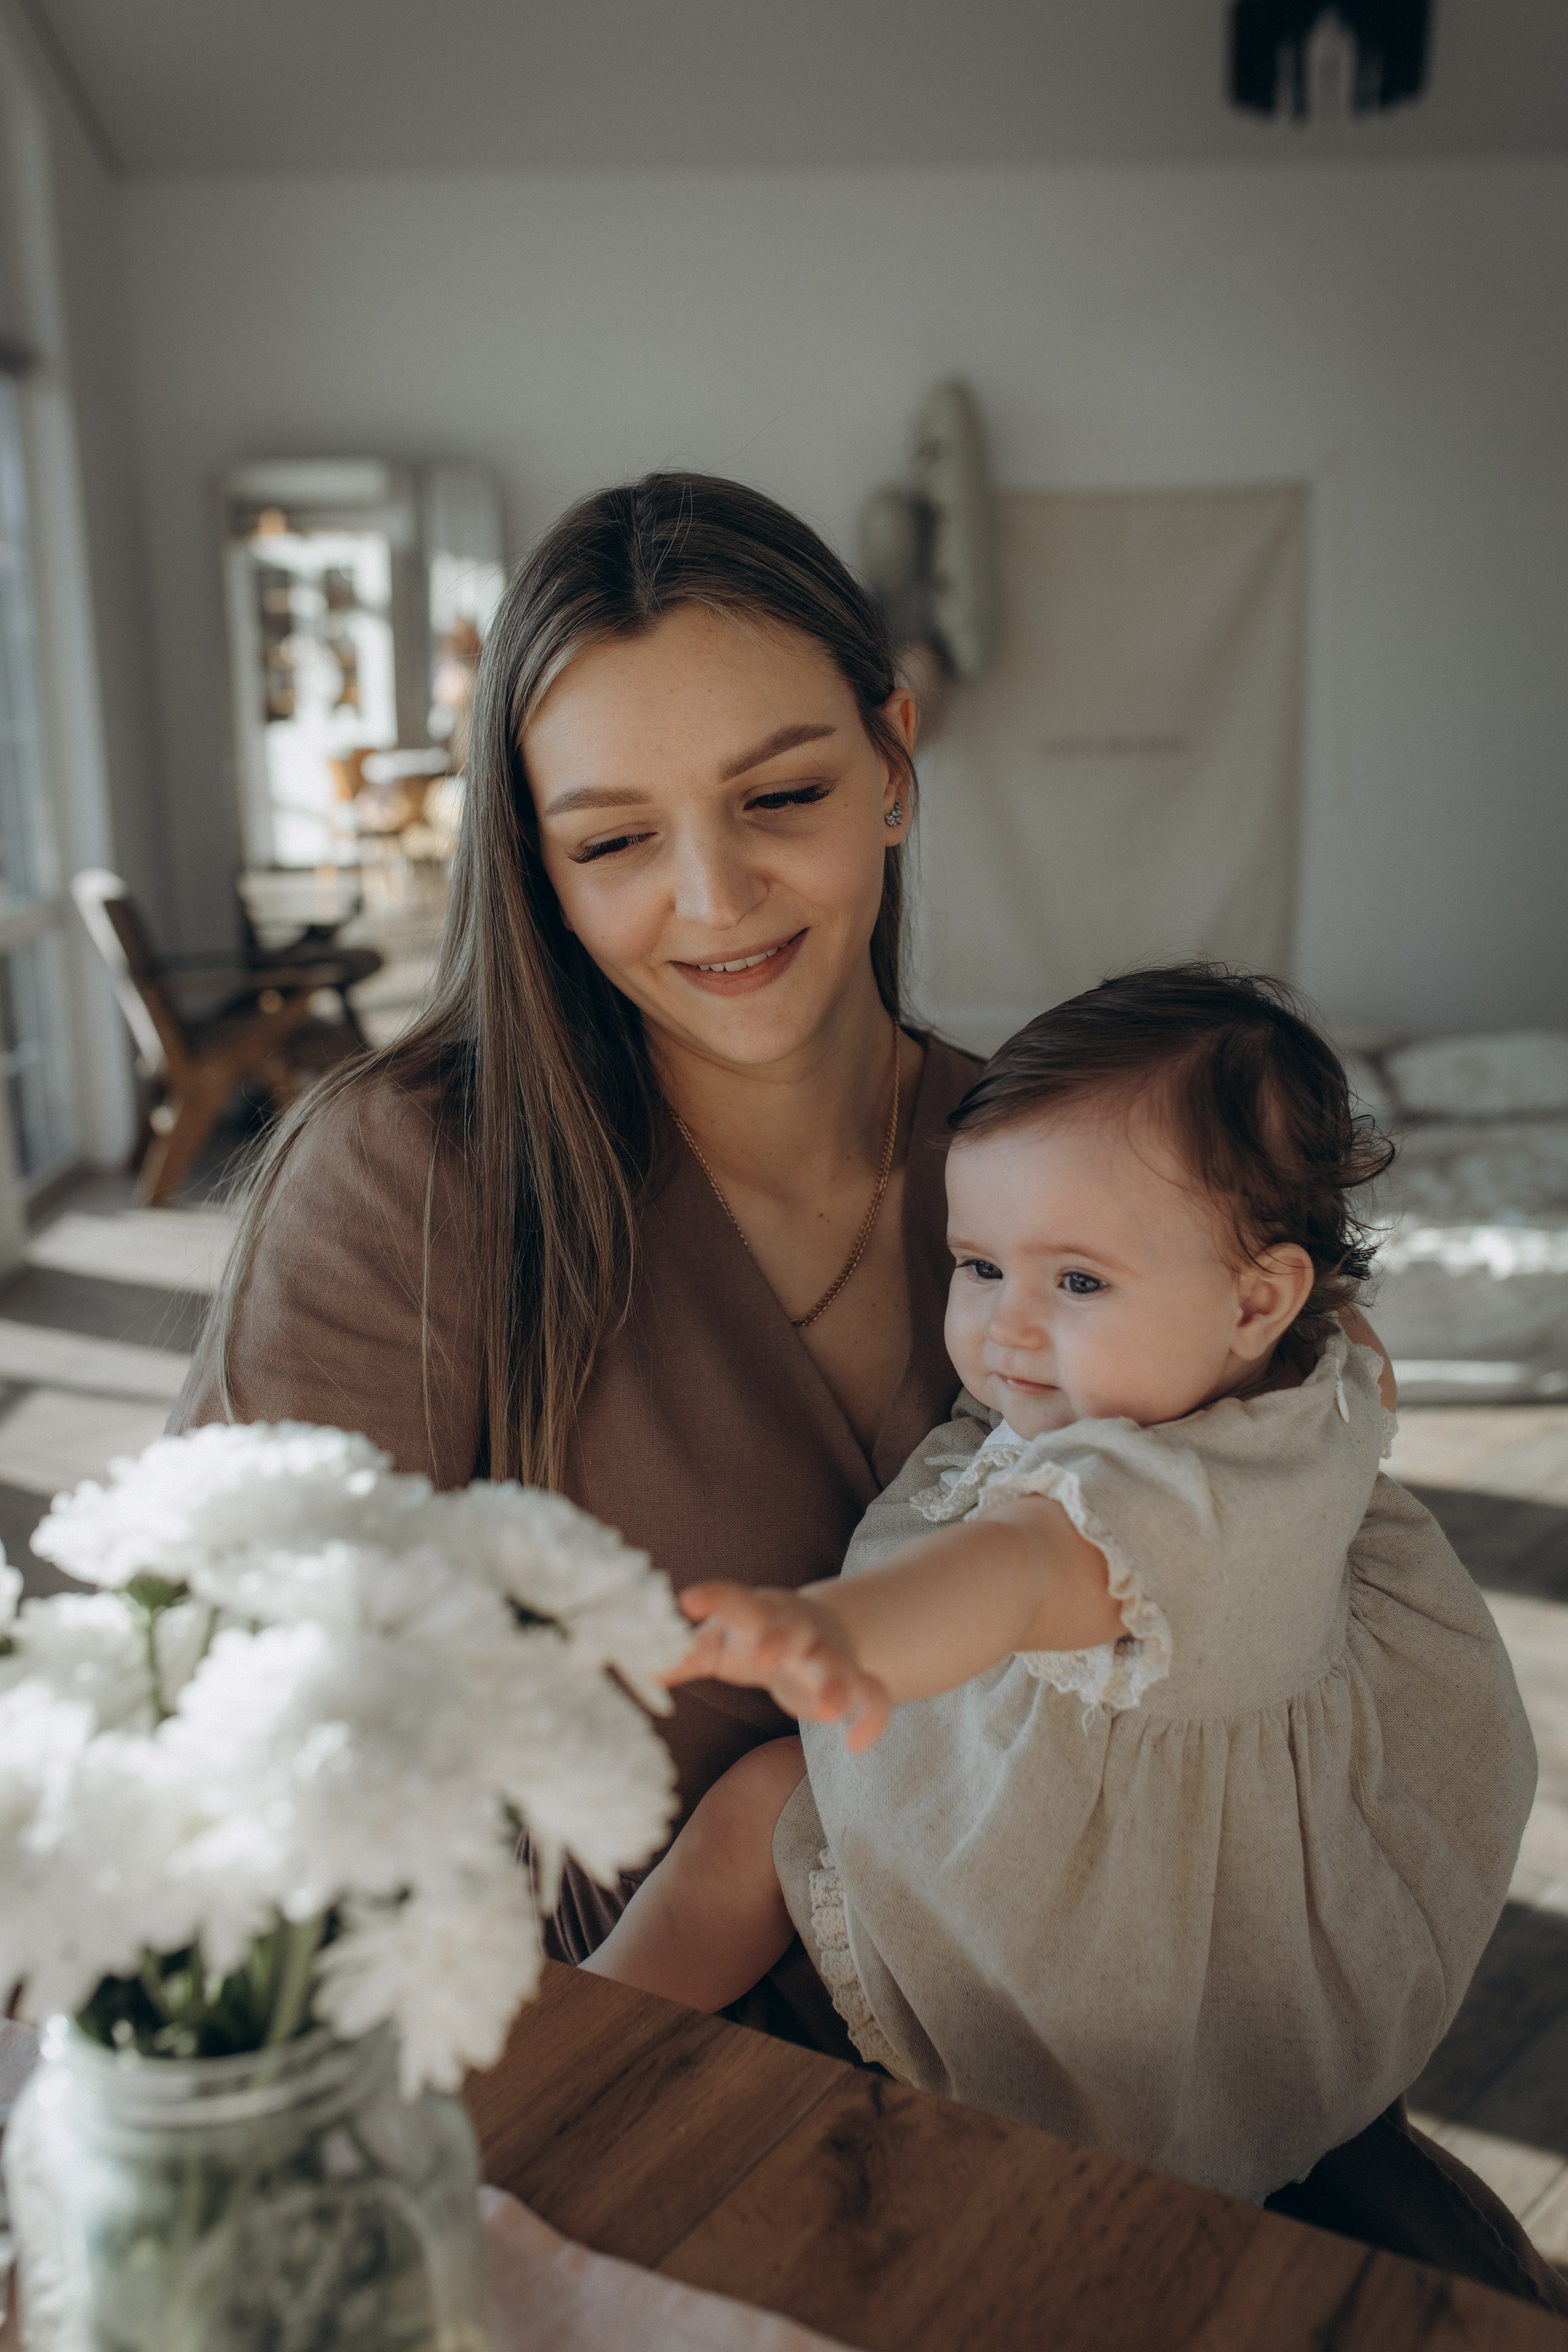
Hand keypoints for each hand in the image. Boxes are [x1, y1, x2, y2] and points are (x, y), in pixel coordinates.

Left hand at [664, 1583, 891, 1751]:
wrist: (823, 1629)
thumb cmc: (756, 1635)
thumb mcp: (720, 1643)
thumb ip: (686, 1655)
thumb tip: (643, 1670)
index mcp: (759, 1612)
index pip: (736, 1601)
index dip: (714, 1598)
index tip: (688, 1600)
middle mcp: (797, 1629)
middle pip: (791, 1628)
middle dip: (779, 1639)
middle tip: (764, 1656)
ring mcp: (830, 1655)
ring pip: (837, 1664)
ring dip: (835, 1684)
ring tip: (828, 1711)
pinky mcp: (856, 1682)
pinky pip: (873, 1697)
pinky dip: (871, 1717)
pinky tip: (856, 1744)